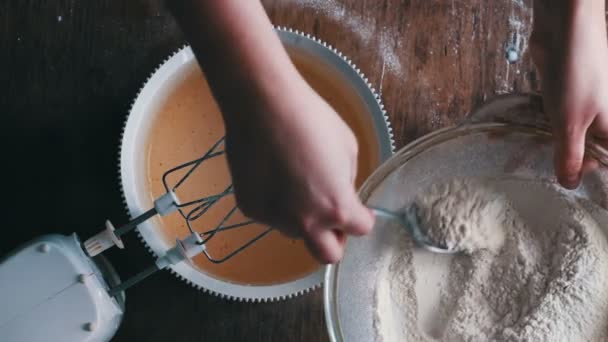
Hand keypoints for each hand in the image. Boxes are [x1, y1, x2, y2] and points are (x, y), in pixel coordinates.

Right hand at [223, 77, 374, 263]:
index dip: (361, 216)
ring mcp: (274, 219)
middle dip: (333, 239)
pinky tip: (271, 173)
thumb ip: (347, 182)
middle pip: (327, 255)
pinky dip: (275, 203)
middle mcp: (306, 222)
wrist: (263, 104)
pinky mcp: (250, 209)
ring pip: (295, 230)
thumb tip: (341, 191)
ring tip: (293, 177)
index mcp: (337, 207)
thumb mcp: (348, 149)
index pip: (361, 230)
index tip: (357, 209)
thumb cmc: (311, 119)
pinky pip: (271, 215)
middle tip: (329, 213)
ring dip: (301, 216)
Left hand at [531, 0, 607, 188]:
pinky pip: (558, 122)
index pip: (606, 163)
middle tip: (542, 177)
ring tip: (528, 164)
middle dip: (569, 164)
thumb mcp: (570, 122)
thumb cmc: (576, 75)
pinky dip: (545, 131)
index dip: (591, 177)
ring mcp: (585, 108)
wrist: (564, 31)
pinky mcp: (566, 98)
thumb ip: (570, 155)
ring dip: (553, 148)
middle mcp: (604, 120)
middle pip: (590, 153)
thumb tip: (570, 184)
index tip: (571, 190)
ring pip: (571, 138)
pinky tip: (527, 141)